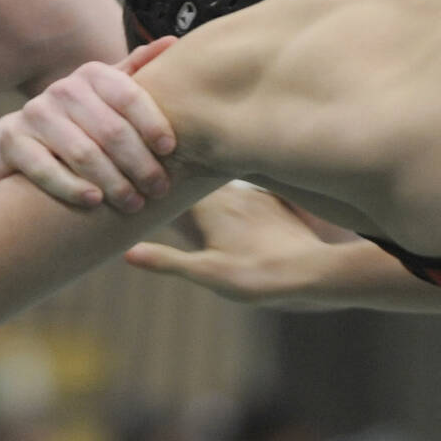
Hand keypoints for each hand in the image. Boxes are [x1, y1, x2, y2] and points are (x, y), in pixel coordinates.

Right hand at [0, 37, 176, 212]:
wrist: (21, 139)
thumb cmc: (79, 120)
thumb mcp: (107, 94)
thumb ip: (136, 72)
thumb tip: (173, 43)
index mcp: (92, 74)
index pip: (129, 96)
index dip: (153, 123)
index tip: (170, 150)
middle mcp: (62, 89)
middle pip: (111, 130)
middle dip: (140, 164)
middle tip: (159, 189)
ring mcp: (35, 115)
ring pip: (83, 153)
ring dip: (114, 182)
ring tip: (133, 203)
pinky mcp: (12, 142)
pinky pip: (46, 169)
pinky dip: (72, 187)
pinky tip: (94, 201)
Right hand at [124, 181, 333, 306]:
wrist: (312, 272)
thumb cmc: (258, 276)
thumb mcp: (208, 274)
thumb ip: (167, 262)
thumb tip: (128, 253)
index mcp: (210, 207)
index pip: (176, 178)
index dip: (158, 171)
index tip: (140, 164)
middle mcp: (230, 195)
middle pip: (196, 176)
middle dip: (179, 175)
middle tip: (158, 172)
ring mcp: (253, 198)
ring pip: (220, 180)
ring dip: (204, 182)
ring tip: (190, 187)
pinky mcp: (273, 205)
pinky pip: (245, 189)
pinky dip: (231, 192)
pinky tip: (231, 203)